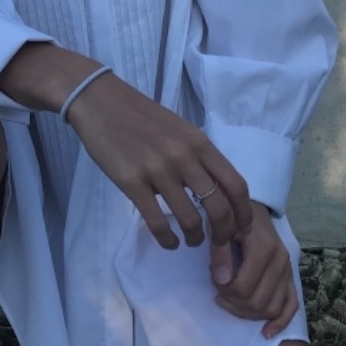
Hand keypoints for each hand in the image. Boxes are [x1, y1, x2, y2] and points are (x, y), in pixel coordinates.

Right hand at [65, 72, 251, 249]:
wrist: (101, 103)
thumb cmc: (142, 116)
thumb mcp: (180, 130)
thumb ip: (199, 156)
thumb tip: (216, 189)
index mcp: (199, 143)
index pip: (235, 185)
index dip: (243, 214)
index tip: (242, 229)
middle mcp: (183, 157)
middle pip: (218, 207)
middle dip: (223, 233)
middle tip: (218, 242)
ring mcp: (157, 170)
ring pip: (190, 220)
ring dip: (195, 238)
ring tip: (190, 240)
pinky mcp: (132, 182)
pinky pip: (157, 222)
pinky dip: (168, 240)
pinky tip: (169, 242)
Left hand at [209, 202, 297, 337]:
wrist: (252, 208)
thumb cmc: (232, 217)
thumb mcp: (221, 228)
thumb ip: (219, 253)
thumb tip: (222, 282)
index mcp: (264, 248)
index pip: (244, 286)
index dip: (224, 290)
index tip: (213, 280)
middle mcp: (281, 262)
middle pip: (258, 302)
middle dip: (234, 302)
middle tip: (218, 290)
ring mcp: (289, 272)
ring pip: (271, 309)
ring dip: (248, 313)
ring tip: (230, 300)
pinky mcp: (291, 278)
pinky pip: (291, 307)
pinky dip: (280, 322)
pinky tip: (266, 332)